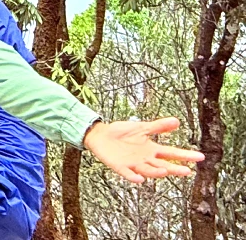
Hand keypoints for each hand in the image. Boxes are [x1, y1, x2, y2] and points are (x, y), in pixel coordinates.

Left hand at [83, 117, 203, 182]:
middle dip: (174, 168)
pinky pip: (127, 173)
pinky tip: (139, 179)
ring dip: (156, 172)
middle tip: (187, 171)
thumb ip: (158, 126)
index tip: (200, 157)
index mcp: (152, 149)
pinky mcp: (120, 166)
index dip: (185, 155)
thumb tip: (177, 121)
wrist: (100, 135)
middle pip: (162, 165)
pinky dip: (133, 177)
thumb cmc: (122, 132)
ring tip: (166, 171)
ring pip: (147, 170)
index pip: (171, 153)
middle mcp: (145, 159)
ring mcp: (133, 164)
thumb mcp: (142, 127)